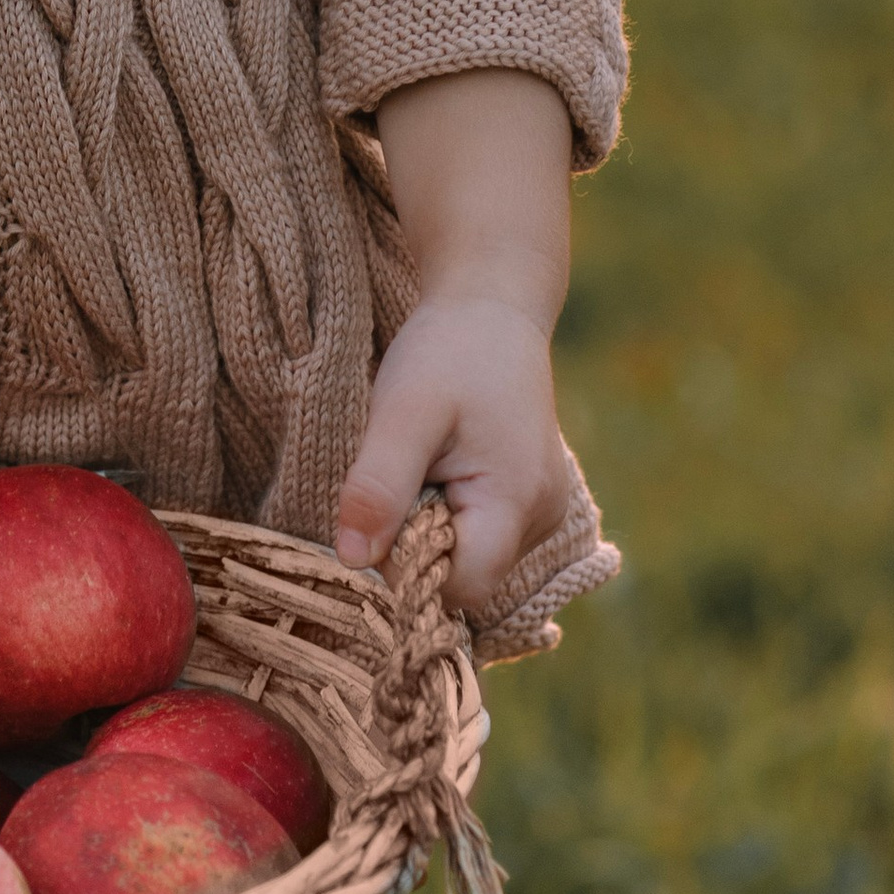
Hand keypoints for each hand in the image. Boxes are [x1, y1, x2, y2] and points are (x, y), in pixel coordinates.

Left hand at [338, 68, 577, 613]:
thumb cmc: (448, 350)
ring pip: (471, 558)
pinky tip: (433, 470)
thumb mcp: (403, 411)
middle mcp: (541, 518)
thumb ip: (379, 486)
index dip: (410, 578)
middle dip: (418, 551)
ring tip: (415, 469)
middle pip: (466, 580)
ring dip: (432, 530)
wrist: (492, 302)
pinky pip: (480, 533)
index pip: (460, 591)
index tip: (373, 533)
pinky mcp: (527, 497)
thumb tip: (352, 563)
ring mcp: (541, 510)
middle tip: (389, 489)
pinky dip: (448, 514)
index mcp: (515, 503)